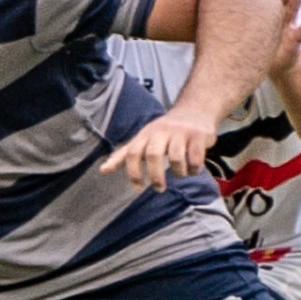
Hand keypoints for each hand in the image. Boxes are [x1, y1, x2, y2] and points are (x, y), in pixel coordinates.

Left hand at [100, 107, 216, 190]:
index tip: (138, 187)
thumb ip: (124, 155)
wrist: (194, 110)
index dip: (133, 171)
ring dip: (178, 173)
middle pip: (153, 154)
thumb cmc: (164, 131)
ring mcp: (180, 133)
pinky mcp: (198, 136)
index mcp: (146, 134)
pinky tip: (193, 169)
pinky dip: (194, 168)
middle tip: (159, 189)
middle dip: (156, 176)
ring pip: (176, 157)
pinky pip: (195, 158)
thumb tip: (103, 170)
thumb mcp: (143, 139)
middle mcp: (161, 132)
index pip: (132, 152)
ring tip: (180, 174)